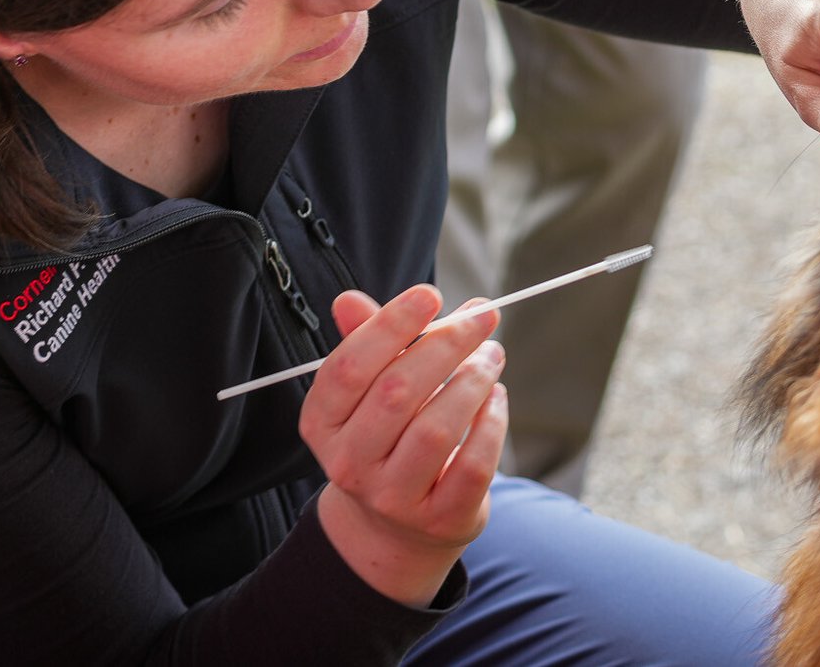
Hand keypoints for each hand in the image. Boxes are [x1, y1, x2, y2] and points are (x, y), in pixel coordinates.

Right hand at [303, 285, 506, 605]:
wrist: (396, 526)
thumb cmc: (386, 435)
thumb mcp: (368, 392)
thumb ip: (366, 343)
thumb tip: (349, 299)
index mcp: (322, 423)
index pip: (349, 367)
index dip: (390, 325)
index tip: (431, 294)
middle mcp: (349, 464)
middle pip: (397, 393)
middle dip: (446, 344)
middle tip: (482, 317)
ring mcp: (393, 497)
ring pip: (436, 430)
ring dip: (473, 381)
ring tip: (492, 355)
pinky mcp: (440, 518)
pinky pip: (472, 466)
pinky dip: (492, 424)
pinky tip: (497, 398)